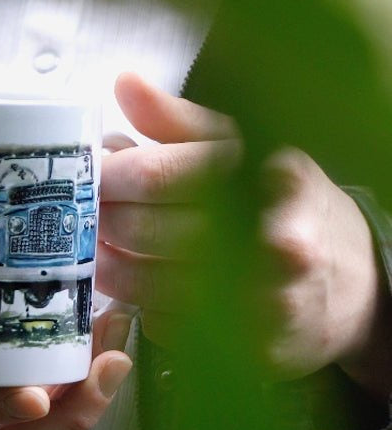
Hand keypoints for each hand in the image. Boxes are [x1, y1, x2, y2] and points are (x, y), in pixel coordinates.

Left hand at [97, 73, 386, 384]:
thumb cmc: (284, 205)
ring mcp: (263, 300)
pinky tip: (146, 286)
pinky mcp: (250, 346)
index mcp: (265, 174)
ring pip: (144, 284)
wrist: (347, 281)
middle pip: (142, 230)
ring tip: (99, 250)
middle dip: (100, 222)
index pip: (154, 174)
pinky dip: (144, 304)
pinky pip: (166, 325)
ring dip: (109, 267)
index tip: (87, 177)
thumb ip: (178, 122)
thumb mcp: (243, 149)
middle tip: (82, 216)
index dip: (106, 176)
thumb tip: (124, 83)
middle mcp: (270, 240)